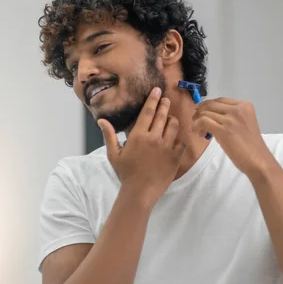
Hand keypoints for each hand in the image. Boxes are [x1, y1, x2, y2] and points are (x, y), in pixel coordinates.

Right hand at [98, 87, 185, 203]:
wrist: (140, 192)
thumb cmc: (125, 173)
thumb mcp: (113, 154)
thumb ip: (109, 135)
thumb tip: (101, 120)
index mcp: (138, 136)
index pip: (148, 112)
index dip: (153, 99)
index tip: (157, 91)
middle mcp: (154, 138)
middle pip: (162, 115)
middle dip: (164, 105)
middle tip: (165, 100)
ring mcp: (166, 147)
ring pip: (174, 126)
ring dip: (172, 120)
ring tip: (170, 118)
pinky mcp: (175, 157)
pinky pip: (181, 142)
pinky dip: (179, 138)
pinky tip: (176, 138)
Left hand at [192, 98, 274, 175]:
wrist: (258, 160)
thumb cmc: (250, 146)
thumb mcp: (243, 124)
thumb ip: (230, 117)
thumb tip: (208, 115)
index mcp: (245, 106)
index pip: (219, 100)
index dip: (207, 105)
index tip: (200, 113)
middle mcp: (238, 109)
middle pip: (210, 104)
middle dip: (200, 112)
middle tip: (196, 122)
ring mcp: (231, 119)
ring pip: (205, 112)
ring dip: (197, 121)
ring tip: (200, 132)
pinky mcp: (223, 130)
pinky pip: (203, 121)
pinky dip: (196, 126)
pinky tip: (198, 133)